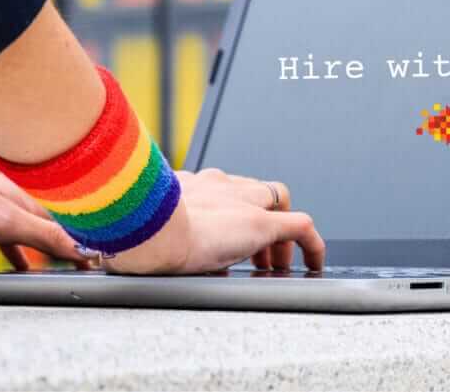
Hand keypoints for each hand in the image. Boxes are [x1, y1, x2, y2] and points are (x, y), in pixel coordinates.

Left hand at [0, 151, 89, 270]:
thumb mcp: (5, 223)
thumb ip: (44, 236)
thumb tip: (82, 248)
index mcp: (27, 203)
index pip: (66, 228)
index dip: (83, 245)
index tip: (99, 261)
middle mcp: (14, 201)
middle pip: (50, 227)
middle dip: (69, 244)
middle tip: (85, 265)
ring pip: (28, 231)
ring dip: (43, 248)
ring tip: (54, 268)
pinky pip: (5, 234)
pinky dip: (16, 249)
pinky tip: (13, 258)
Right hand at [103, 168, 324, 274]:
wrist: (146, 231)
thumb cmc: (135, 234)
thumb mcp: (143, 228)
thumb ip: (152, 231)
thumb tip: (146, 254)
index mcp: (189, 185)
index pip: (223, 189)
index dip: (233, 210)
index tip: (228, 236)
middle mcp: (217, 185)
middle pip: (253, 193)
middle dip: (258, 222)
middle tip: (256, 256)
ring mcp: (241, 201)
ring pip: (277, 204)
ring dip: (278, 236)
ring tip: (276, 264)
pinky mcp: (259, 222)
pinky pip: (300, 227)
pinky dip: (311, 244)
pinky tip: (314, 262)